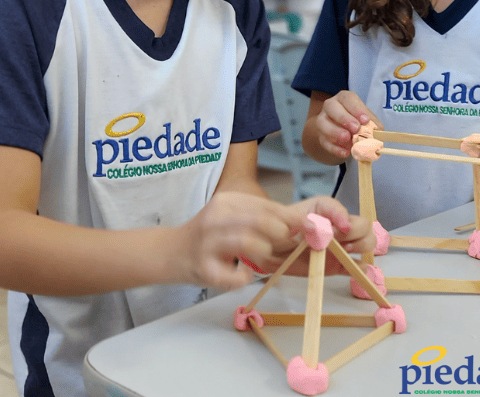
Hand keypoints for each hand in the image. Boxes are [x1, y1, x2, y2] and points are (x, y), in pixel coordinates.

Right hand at [178, 191, 300, 289]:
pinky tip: (241, 274)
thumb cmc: (209, 237)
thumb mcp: (232, 217)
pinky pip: (233, 275)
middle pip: (261, 221)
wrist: (168, 252)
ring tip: (259, 260)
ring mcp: (207, 241)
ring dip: (262, 255)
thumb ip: (260, 217)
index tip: (311, 228)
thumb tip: (300, 225)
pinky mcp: (202, 266)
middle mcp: (217, 216)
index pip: (267, 206)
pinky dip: (243, 278)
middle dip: (281, 236)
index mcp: (228, 201)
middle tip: (285, 247)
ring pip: (249, 243)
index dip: (292, 218)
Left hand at [277, 196, 375, 276]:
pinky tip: (354, 268)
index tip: (339, 228)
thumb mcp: (289, 220)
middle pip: (363, 225)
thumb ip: (303, 221)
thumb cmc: (282, 230)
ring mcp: (340, 245)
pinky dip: (361, 268)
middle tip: (340, 241)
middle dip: (355, 232)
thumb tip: (319, 229)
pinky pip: (357, 266)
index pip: (341, 209)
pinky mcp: (339, 264)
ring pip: (366, 242)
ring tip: (346, 251)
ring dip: (361, 246)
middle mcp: (338, 226)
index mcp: (326, 210)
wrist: (274, 251)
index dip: (343, 217)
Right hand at [308, 91, 383, 160]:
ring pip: (322, 123)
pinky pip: (324, 141)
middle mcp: (331, 106)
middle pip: (331, 106)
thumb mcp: (368, 121)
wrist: (344, 136)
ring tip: (347, 138)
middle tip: (356, 128)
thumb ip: (373, 125)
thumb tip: (378, 132)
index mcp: (344, 99)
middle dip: (344, 118)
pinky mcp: (321, 136)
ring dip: (335, 131)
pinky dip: (335, 148)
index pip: (347, 98)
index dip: (356, 109)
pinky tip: (345, 152)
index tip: (365, 120)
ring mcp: (323, 121)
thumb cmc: (358, 123)